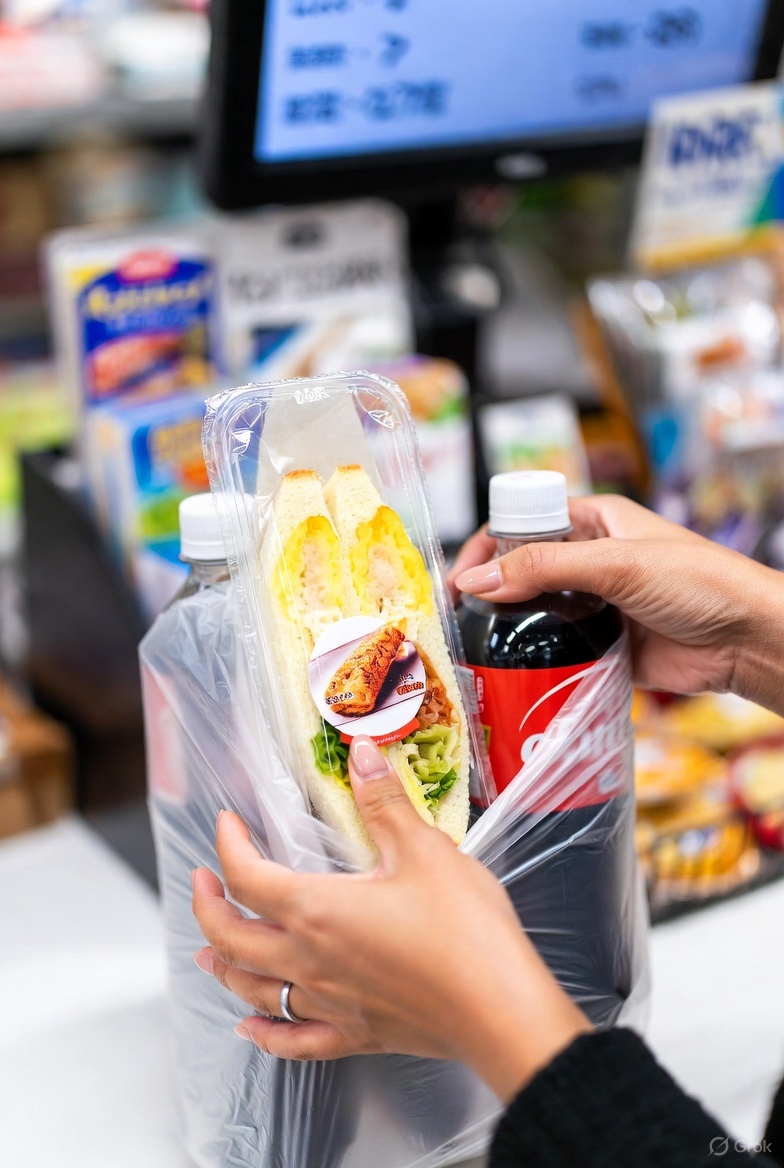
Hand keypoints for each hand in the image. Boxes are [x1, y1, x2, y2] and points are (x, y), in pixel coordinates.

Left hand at [191, 736, 589, 1101]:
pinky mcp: (356, 1034)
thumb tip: (361, 753)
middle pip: (232, 938)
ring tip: (208, 953)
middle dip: (208, 907)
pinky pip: (293, 1041)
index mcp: (317, 910)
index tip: (228, 824)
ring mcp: (329, 1003)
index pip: (247, 877)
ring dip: (223, 966)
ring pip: (253, 989)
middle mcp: (309, 961)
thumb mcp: (423, 849)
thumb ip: (384, 801)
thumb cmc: (463, 930)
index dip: (228, 847)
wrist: (498, 1008)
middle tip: (202, 882)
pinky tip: (251, 1029)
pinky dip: (264, 1034)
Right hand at [450, 495, 783, 713]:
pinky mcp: (602, 645)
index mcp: (595, 522)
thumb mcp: (616, 563)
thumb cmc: (700, 583)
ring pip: (537, 613)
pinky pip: (557, 650)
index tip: (461, 577)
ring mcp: (595, 605)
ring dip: (509, 628)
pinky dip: (534, 659)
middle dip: (491, 590)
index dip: (488, 544)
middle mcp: (590, 560)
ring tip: (474, 648)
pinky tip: (511, 671)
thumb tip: (477, 580)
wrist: (747, 641)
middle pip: (523, 570)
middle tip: (459, 618)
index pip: (523, 522)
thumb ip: (544, 568)